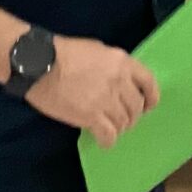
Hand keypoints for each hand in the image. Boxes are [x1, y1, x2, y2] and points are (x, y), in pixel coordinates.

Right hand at [25, 34, 159, 146]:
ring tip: (109, 128)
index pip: (149, 82)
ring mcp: (106, 100)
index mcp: (122, 62)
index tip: (148, 106)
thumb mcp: (98, 50)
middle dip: (132, 116)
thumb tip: (119, 81)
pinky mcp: (91, 116)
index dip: (151, 97)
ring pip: (124, 122)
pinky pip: (109, 135)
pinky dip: (108, 140)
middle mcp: (119, 81)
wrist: (41, 64)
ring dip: (119, 127)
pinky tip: (103, 140)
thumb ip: (113, 66)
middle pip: (136, 106)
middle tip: (122, 119)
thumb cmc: (66, 52)